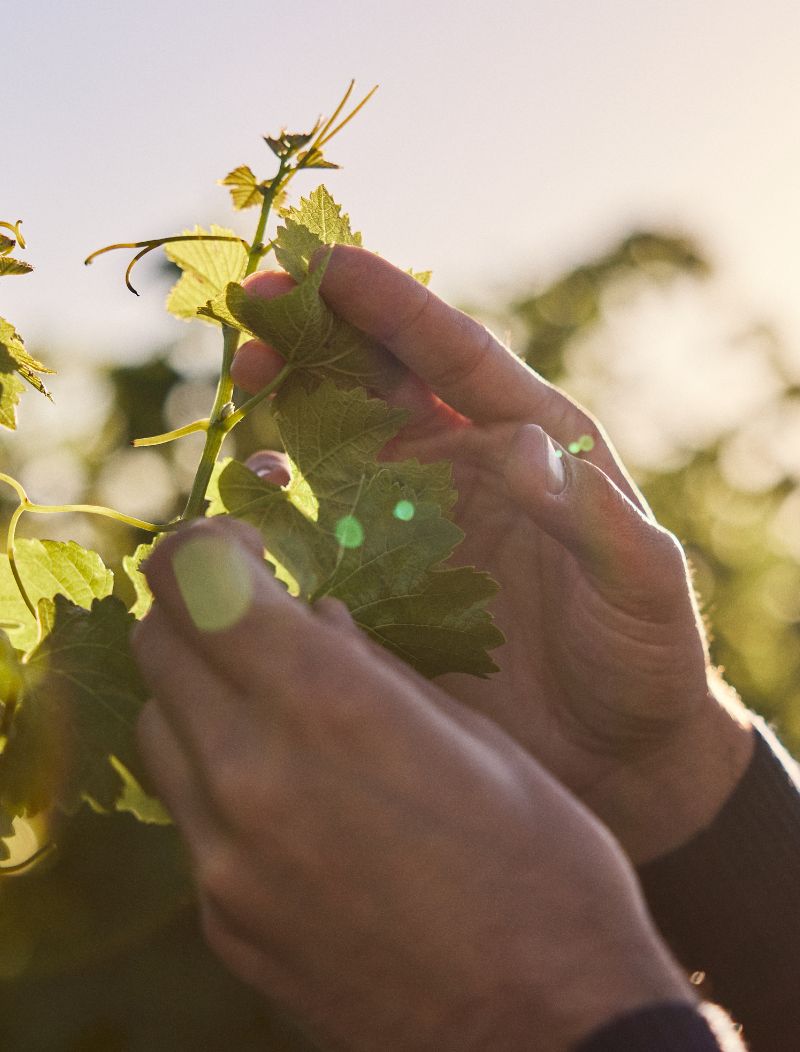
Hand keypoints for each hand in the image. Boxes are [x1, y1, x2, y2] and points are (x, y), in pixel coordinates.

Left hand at [134, 520, 693, 1051]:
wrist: (547, 1031)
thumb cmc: (545, 866)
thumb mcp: (475, 737)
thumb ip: (374, 668)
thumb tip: (315, 619)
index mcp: (329, 709)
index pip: (194, 582)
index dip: (207, 543)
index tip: (247, 548)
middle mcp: (253, 780)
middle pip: (158, 647)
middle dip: (199, 609)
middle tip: (259, 615)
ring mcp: (228, 865)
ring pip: (159, 732)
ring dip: (200, 694)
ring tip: (276, 702)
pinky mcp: (226, 925)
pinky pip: (191, 820)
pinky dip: (221, 778)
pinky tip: (294, 795)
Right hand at [232, 247, 753, 862]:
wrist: (613, 757)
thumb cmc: (642, 656)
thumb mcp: (641, 580)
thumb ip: (592, 513)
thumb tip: (516, 446)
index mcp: (526, 444)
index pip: (453, 357)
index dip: (391, 306)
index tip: (327, 264)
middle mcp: (455, 474)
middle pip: (374, 384)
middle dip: (316, 341)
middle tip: (257, 312)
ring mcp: (407, 531)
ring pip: (329, 448)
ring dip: (282, 410)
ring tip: (246, 389)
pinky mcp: (373, 593)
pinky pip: (311, 537)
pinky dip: (272, 510)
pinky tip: (247, 501)